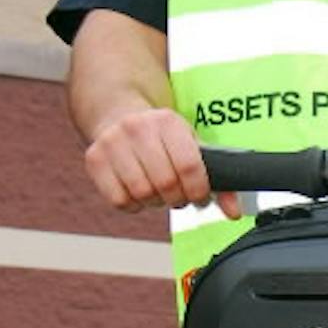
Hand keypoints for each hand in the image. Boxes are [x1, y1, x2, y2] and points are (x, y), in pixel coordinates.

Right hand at [83, 108, 240, 220]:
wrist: (118, 114)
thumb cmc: (162, 138)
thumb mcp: (191, 146)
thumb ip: (217, 179)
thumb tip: (234, 213)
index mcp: (167, 121)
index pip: (189, 166)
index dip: (198, 191)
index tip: (199, 196)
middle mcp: (137, 128)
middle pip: (165, 184)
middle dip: (177, 198)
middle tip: (178, 195)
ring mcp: (112, 142)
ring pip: (142, 194)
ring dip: (155, 202)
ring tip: (157, 191)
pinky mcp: (94, 159)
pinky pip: (119, 200)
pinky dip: (133, 204)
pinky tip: (137, 191)